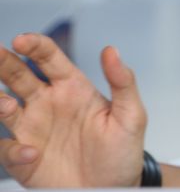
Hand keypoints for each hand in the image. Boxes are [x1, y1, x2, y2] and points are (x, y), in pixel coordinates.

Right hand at [0, 33, 147, 187]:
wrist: (114, 190)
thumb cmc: (123, 152)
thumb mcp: (131, 115)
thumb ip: (122, 81)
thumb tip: (111, 49)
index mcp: (72, 87)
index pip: (49, 58)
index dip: (34, 45)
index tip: (21, 39)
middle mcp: (47, 104)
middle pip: (17, 76)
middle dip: (3, 62)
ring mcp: (33, 129)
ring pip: (3, 107)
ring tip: (5, 104)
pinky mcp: (23, 158)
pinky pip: (7, 149)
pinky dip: (12, 151)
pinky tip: (30, 153)